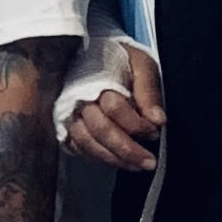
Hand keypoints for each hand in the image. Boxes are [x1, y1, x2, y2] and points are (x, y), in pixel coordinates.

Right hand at [67, 44, 164, 171]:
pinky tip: (115, 160)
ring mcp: (67, 114)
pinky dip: (95, 157)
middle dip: (126, 150)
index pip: (114, 108)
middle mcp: (77, 99)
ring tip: (135, 166)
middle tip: (148, 162)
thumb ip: (148, 90)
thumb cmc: (118, 60)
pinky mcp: (63, 126)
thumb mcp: (141, 65)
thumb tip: (158, 120)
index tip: (155, 131)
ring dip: (112, 159)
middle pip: (99, 130)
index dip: (136, 124)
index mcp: (95, 80)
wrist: (90, 54)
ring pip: (86, 143)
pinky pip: (76, 147)